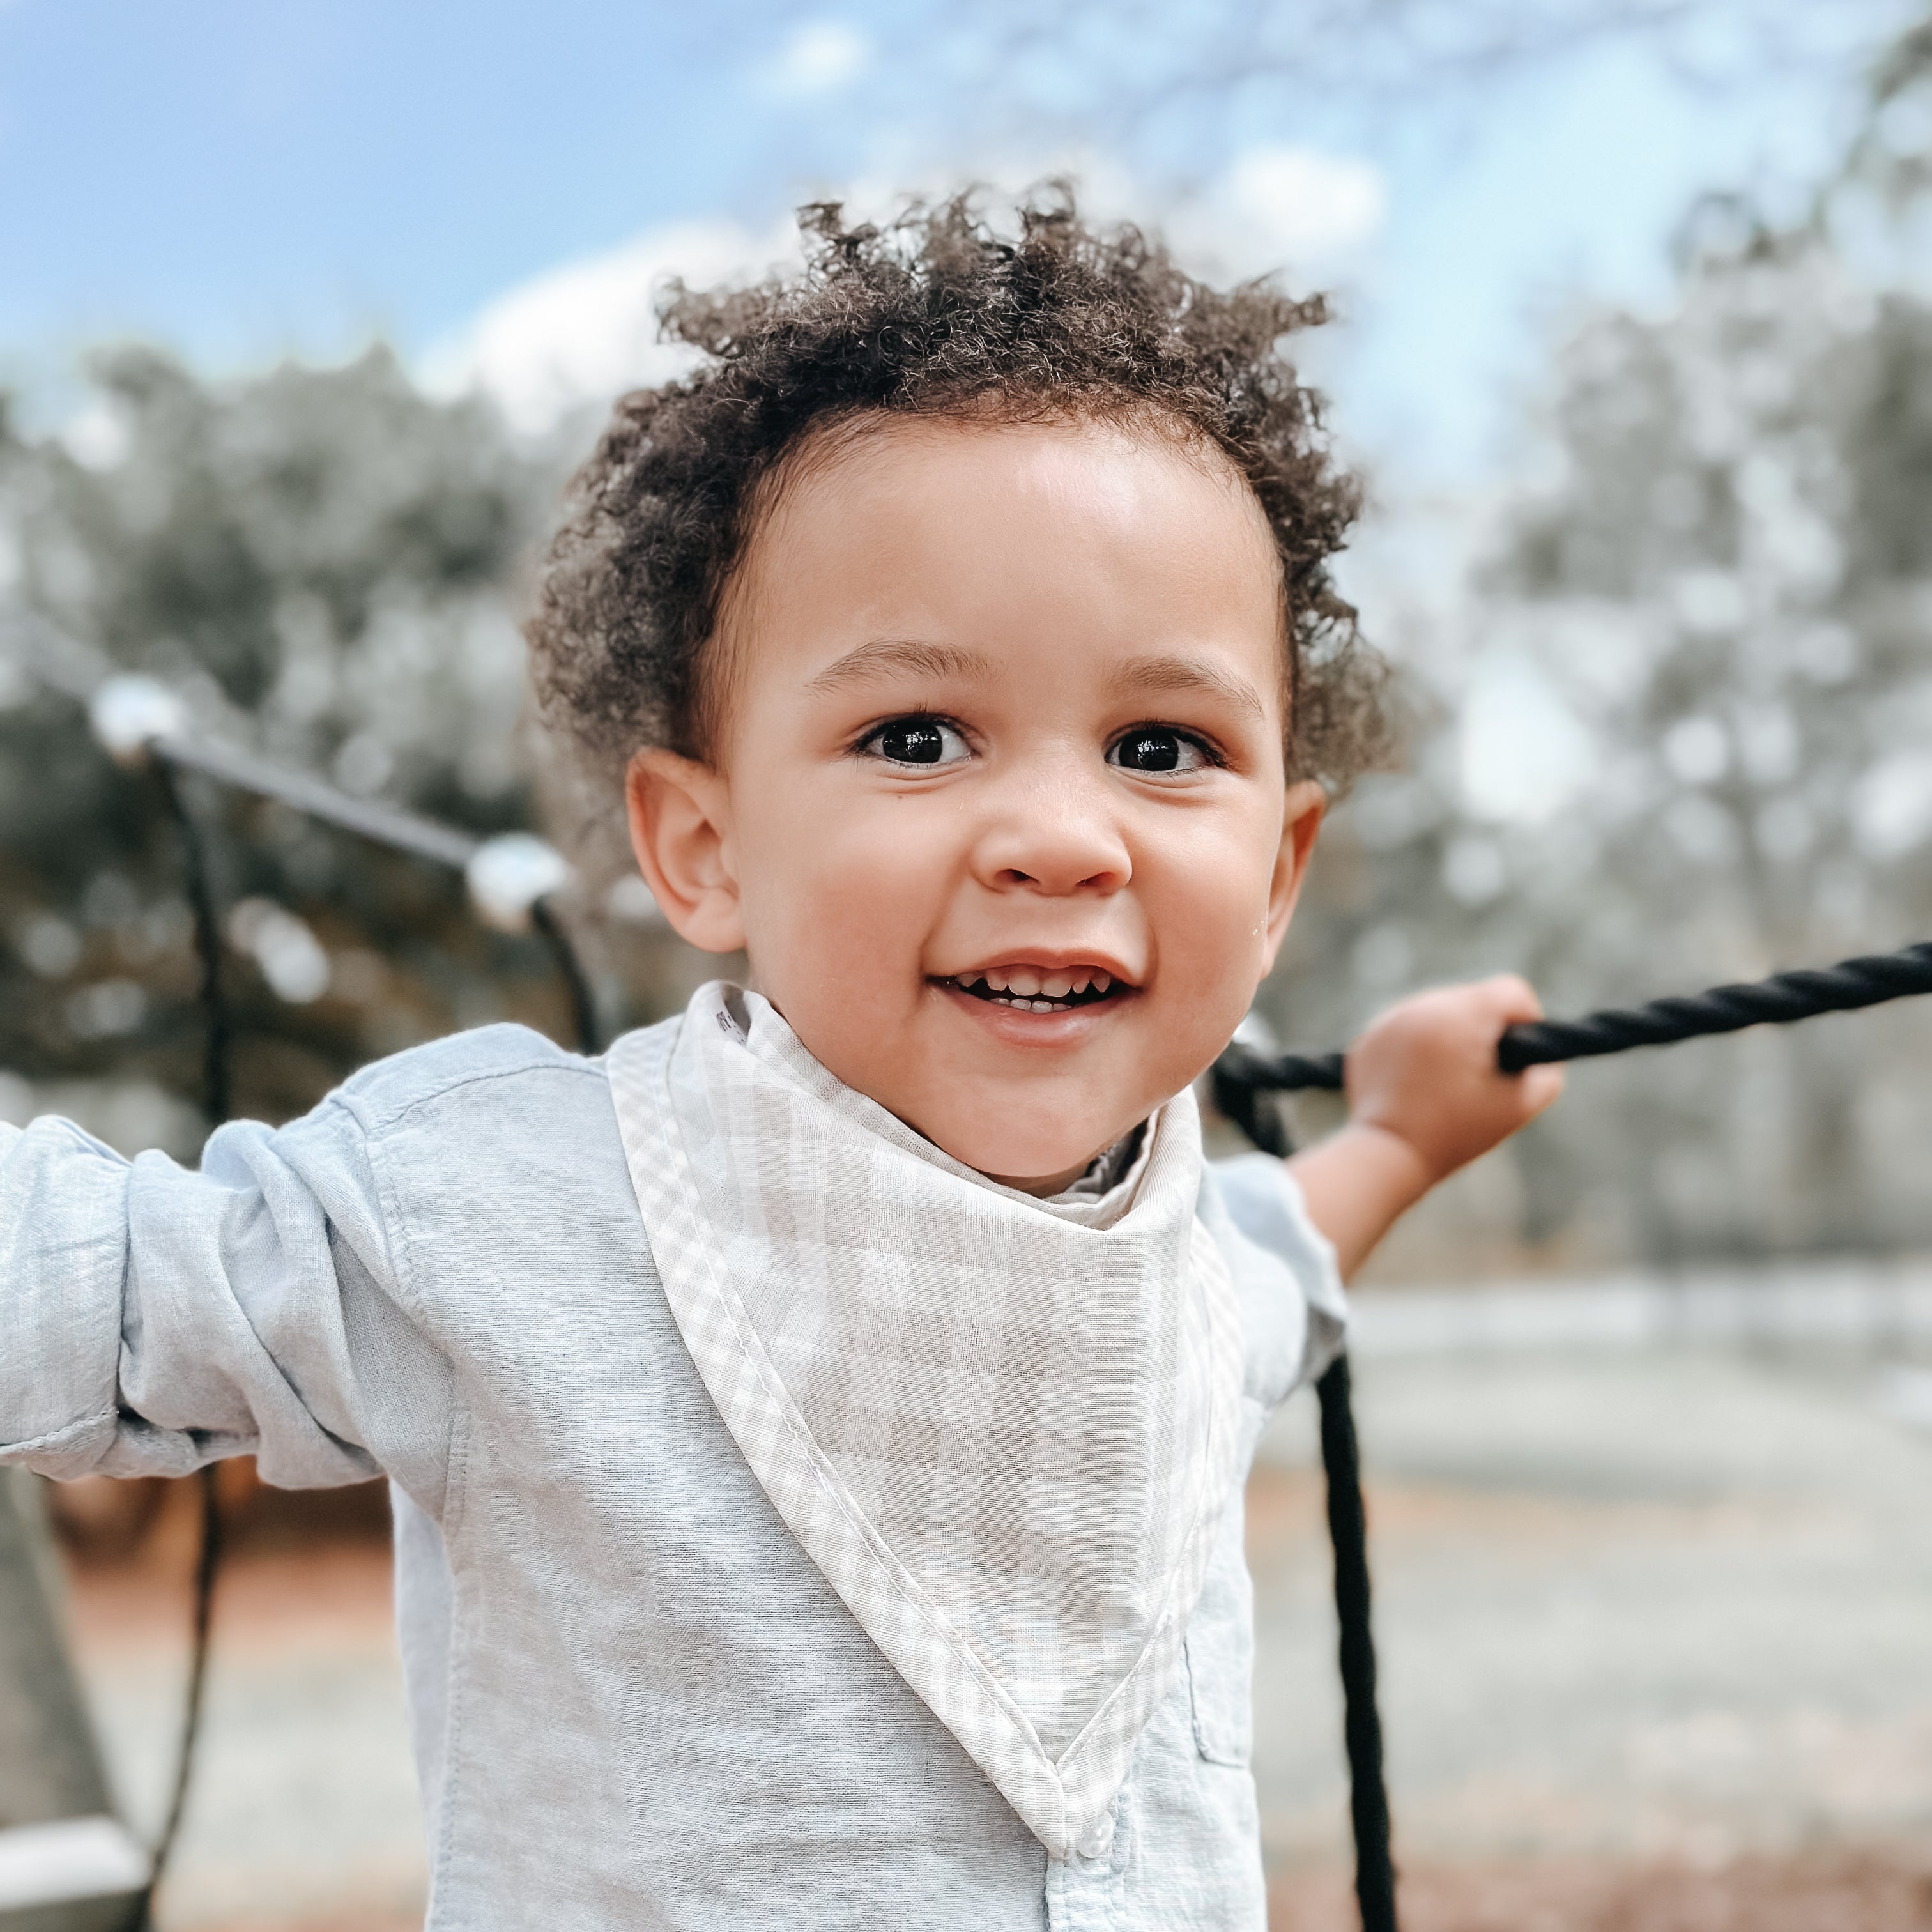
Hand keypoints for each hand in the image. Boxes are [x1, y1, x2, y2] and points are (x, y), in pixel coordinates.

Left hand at [1286, 975, 1563, 1278]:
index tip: (1518, 1053)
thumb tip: (1542, 1058)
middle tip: (1481, 1073)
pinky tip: (1419, 1081)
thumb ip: (1545, 1076)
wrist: (1388, 1154)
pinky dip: (1417, 1047)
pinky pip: (1406, 1029)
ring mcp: (1391, 1019)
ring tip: (1449, 1079)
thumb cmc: (1455, 1132)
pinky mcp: (1369, 1037)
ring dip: (1450, 1035)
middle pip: (1473, 999)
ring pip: (1437, 1012)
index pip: (1511, 990)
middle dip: (1484, 1031)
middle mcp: (1424, 1005)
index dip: (1526, 1019)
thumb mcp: (1516, 1107)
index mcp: (1462, 1014)